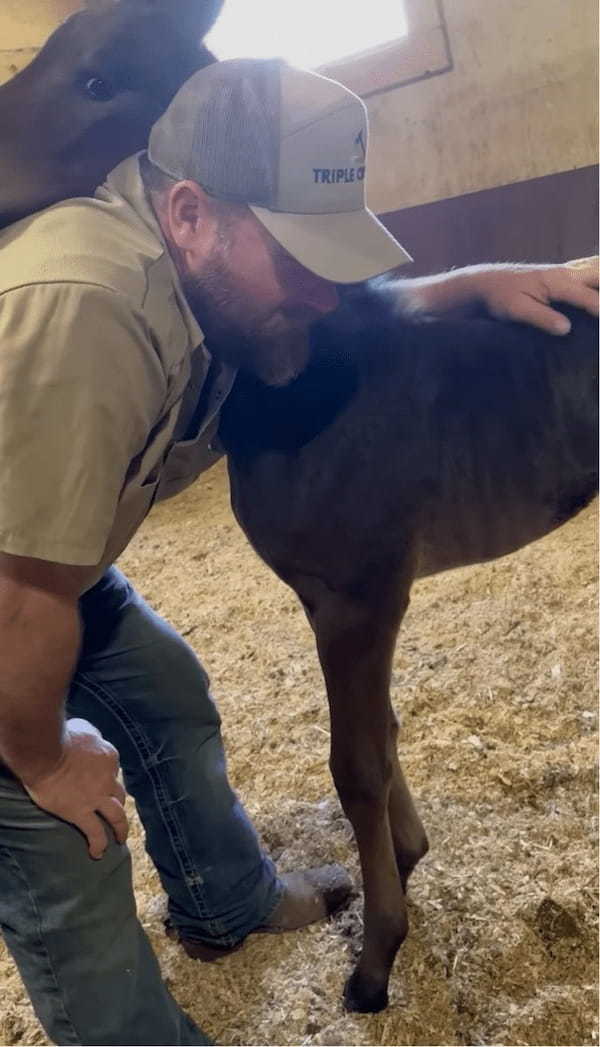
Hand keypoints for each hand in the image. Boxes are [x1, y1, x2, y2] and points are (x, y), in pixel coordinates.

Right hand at [24, 718, 127, 858]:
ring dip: (120, 828)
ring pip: (117, 816)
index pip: (113, 769)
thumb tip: (90, 739)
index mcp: (109, 756)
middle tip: (115, 810)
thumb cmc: (61, 736)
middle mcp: (108, 778)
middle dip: (118, 802)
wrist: (46, 753)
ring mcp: (96, 798)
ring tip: (119, 838)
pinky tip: (97, 853)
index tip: (99, 780)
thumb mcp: (83, 727)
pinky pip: (95, 832)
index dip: (107, 775)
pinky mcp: (81, 813)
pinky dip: (98, 844)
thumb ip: (91, 734)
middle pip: (119, 793)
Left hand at [475, 258, 598, 334]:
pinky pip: (590, 266)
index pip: (588, 297)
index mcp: (557, 282)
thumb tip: (566, 329)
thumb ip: (541, 318)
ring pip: (598, 266)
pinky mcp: (563, 273)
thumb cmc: (500, 298)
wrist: (486, 283)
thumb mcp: (516, 311)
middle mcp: (566, 273)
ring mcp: (566, 271)